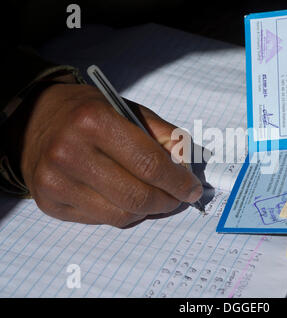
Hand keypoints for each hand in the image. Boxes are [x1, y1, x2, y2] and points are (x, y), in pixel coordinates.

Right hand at [20, 83, 202, 226]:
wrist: (35, 119)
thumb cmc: (89, 113)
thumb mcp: (129, 110)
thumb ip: (164, 135)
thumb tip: (186, 167)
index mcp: (94, 121)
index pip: (149, 164)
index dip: (178, 181)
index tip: (192, 189)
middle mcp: (70, 152)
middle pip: (136, 196)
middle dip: (167, 201)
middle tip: (177, 197)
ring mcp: (55, 181)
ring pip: (121, 215)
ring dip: (147, 211)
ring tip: (152, 197)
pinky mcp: (49, 203)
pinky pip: (101, 221)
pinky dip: (122, 213)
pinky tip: (123, 198)